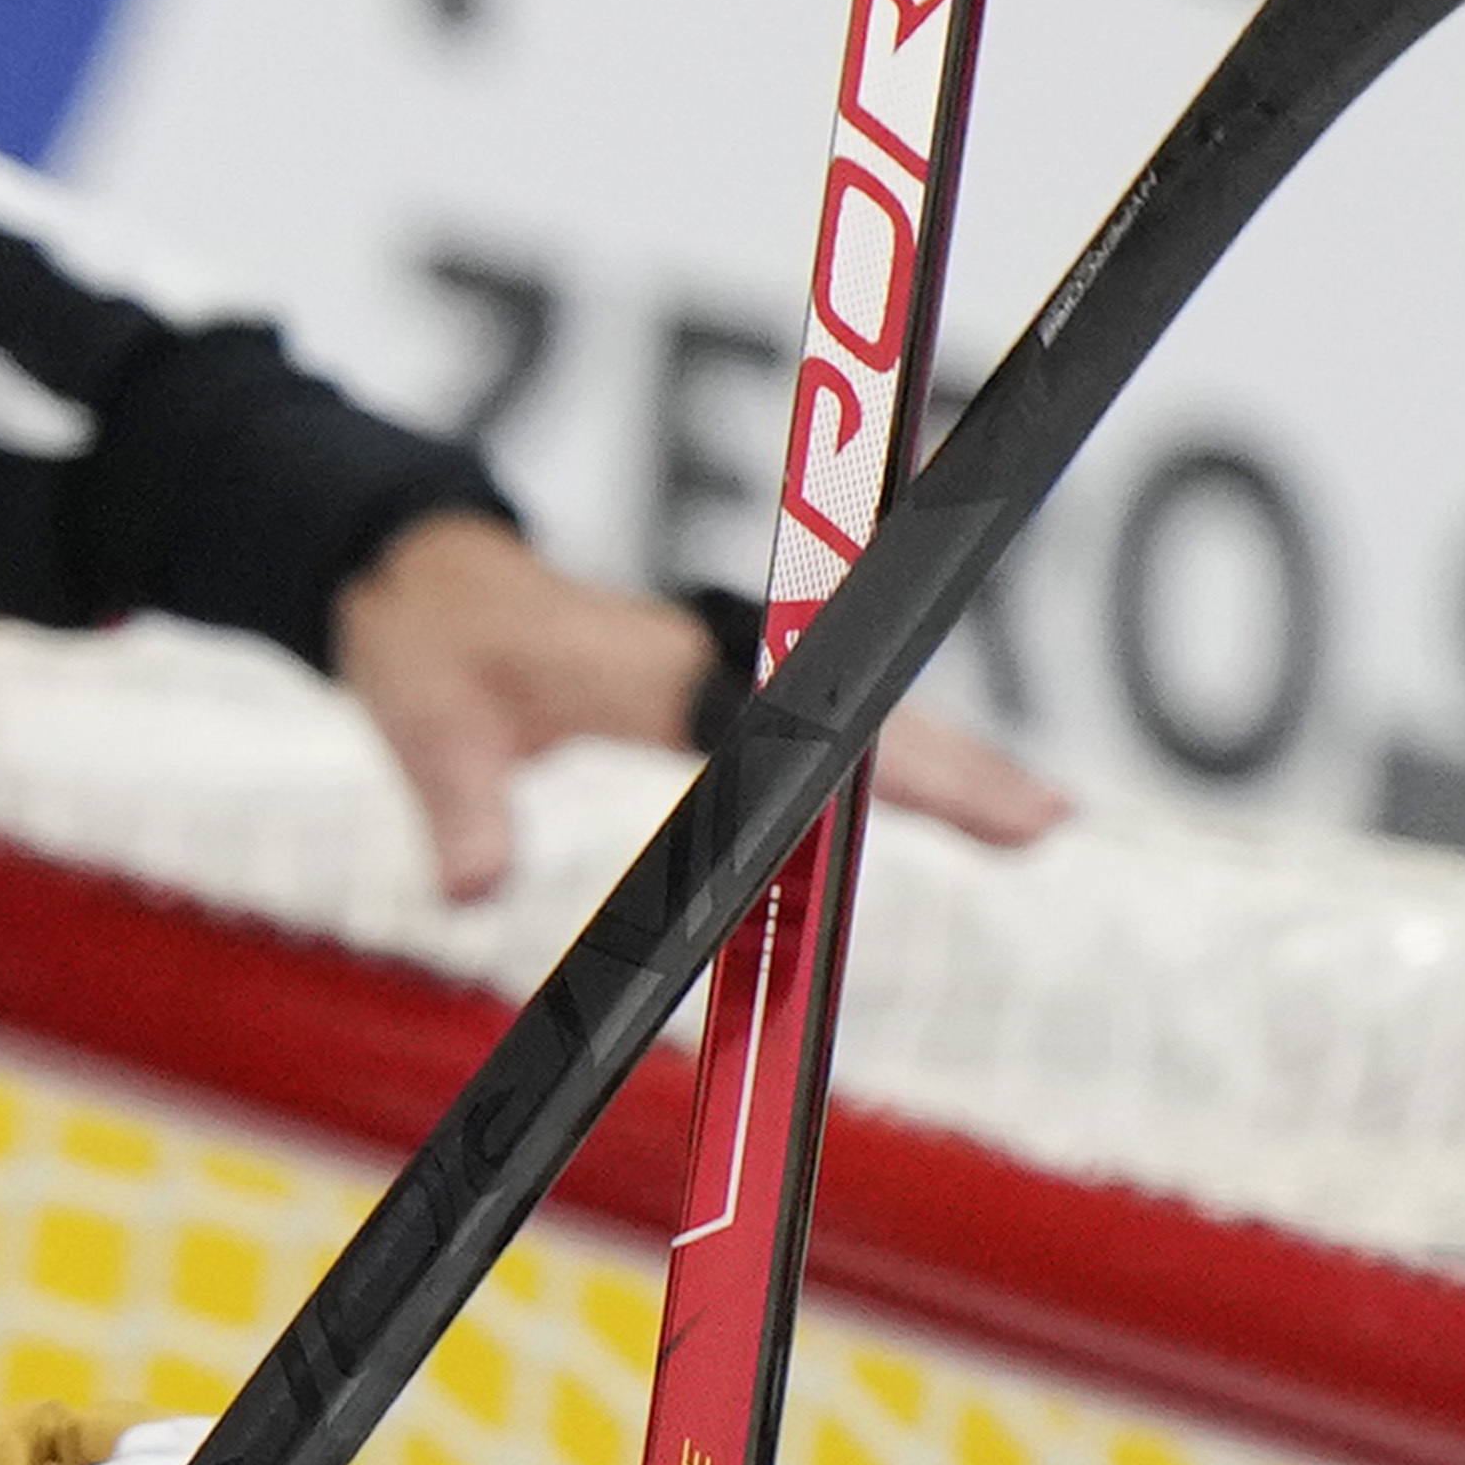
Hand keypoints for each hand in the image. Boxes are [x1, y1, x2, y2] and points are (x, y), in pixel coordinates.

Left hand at [326, 511, 1066, 906]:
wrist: (418, 579)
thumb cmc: (430, 640)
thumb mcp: (425, 727)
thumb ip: (456, 807)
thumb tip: (467, 885)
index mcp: (649, 661)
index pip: (779, 713)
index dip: (863, 750)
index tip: (931, 786)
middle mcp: (702, 654)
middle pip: (851, 706)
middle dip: (949, 759)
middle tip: (1045, 819)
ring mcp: (717, 667)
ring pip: (852, 708)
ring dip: (940, 756)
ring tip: (1033, 817)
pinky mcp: (714, 686)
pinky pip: (820, 719)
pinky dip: (889, 755)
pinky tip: (950, 797)